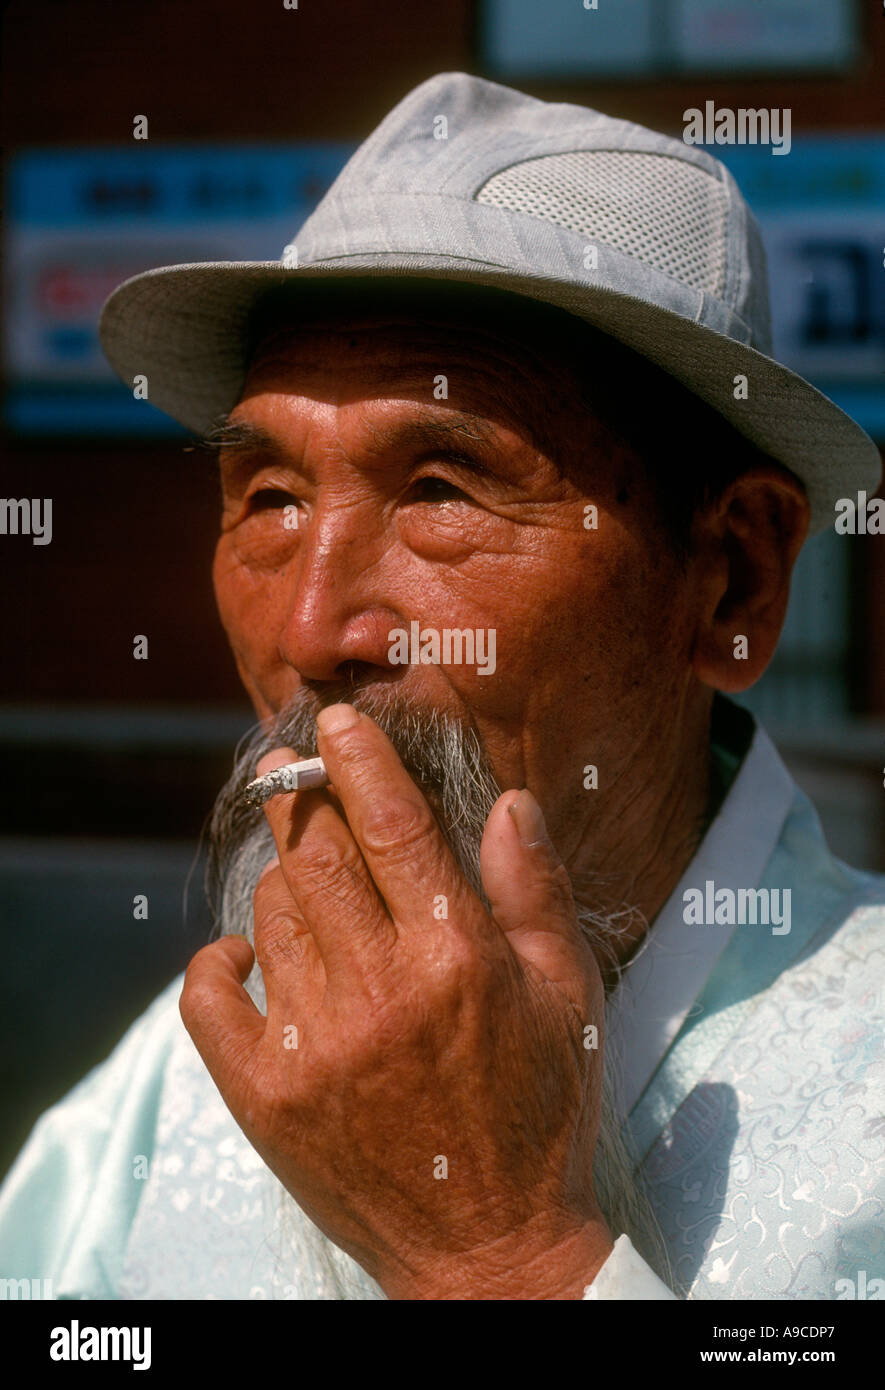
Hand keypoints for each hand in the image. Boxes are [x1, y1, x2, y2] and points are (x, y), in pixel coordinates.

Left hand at [180, 703, 612, 1298]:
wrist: (490, 1251)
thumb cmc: (542, 1115)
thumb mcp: (569, 998)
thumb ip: (533, 892)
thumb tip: (509, 802)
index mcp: (457, 958)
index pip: (394, 827)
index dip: (359, 763)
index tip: (334, 725)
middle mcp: (380, 992)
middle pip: (316, 858)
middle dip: (301, 803)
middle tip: (295, 778)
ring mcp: (315, 1047)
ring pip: (271, 914)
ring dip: (282, 882)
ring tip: (306, 884)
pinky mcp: (267, 1097)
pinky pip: (210, 999)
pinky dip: (219, 963)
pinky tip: (247, 956)